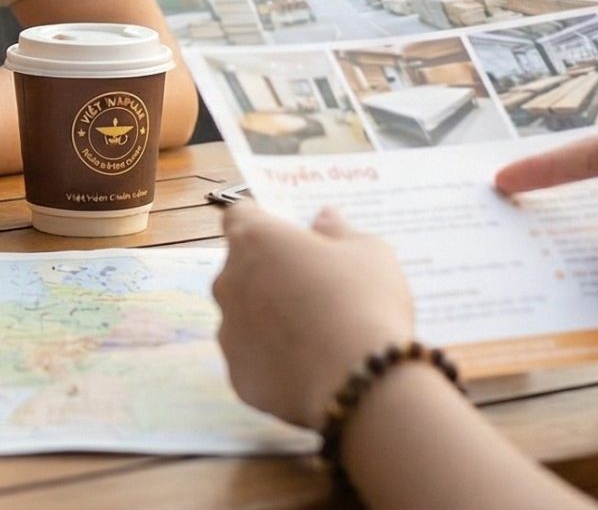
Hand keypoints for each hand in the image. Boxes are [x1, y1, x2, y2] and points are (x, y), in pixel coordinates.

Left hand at [212, 201, 414, 427]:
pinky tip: (309, 368)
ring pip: (244, 317)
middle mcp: (229, 282)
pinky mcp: (238, 378)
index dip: (260, 221)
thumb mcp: (369, 253)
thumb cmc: (364, 302)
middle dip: (269, 273)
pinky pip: (254, 361)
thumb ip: (339, 231)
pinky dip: (274, 361)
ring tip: (315, 334)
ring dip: (268, 319)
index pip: (239, 215)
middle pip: (241, 269)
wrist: (360, 382)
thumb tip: (324, 218)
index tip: (281, 232)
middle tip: (312, 288)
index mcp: (256, 240)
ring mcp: (228, 333)